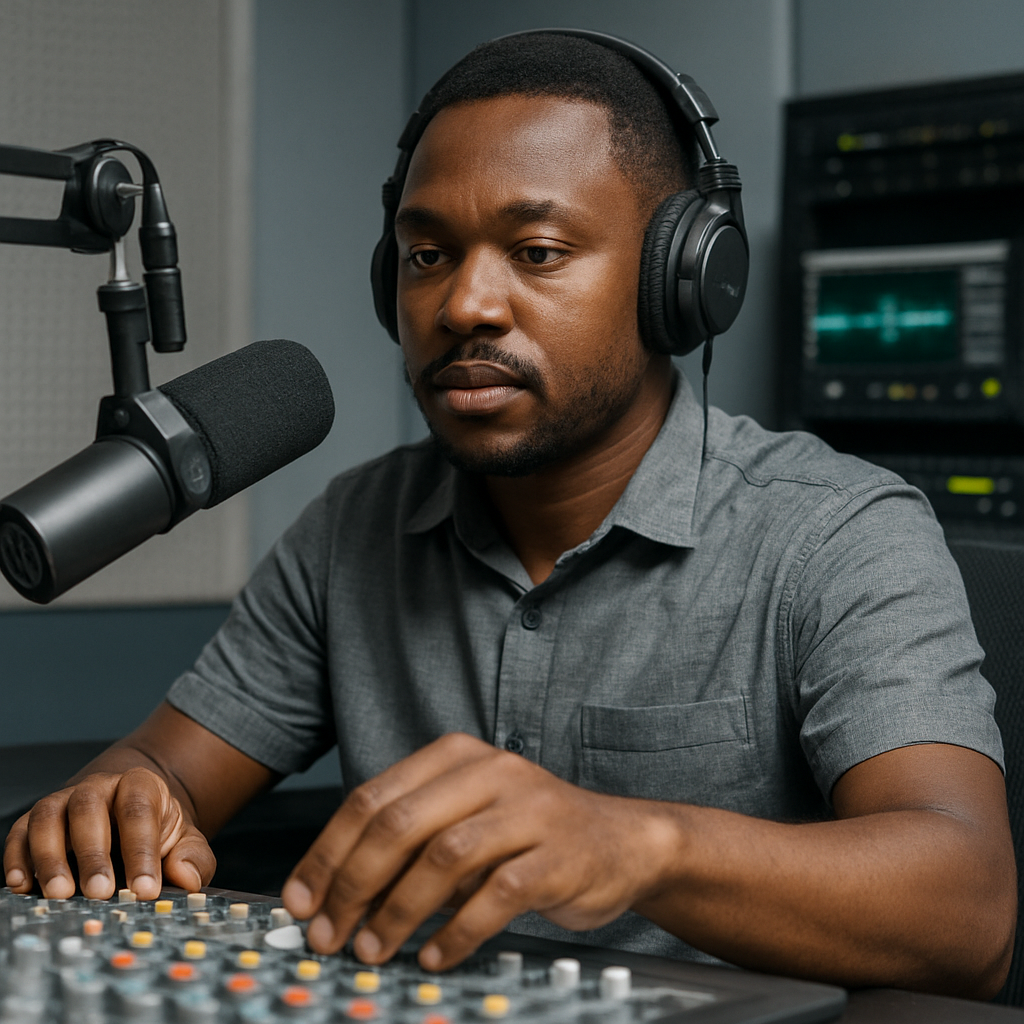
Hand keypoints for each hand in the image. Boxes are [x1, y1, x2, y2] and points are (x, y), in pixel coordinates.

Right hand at [3, 766, 215, 899]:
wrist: (131, 811)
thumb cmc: (157, 831)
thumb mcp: (185, 840)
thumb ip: (193, 858)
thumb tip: (187, 878)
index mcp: (140, 785)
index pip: (139, 811)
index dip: (142, 850)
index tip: (146, 890)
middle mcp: (98, 787)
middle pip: (89, 808)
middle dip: (93, 853)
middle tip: (100, 892)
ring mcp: (63, 800)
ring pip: (48, 817)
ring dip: (51, 857)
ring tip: (60, 894)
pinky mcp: (35, 821)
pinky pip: (19, 832)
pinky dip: (17, 857)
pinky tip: (22, 885)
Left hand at [281, 733, 673, 970]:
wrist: (623, 840)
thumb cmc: (530, 832)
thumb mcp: (466, 816)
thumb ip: (410, 841)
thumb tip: (332, 894)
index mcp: (456, 755)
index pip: (372, 798)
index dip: (328, 852)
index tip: (301, 899)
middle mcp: (491, 771)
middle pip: (400, 823)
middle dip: (353, 884)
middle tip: (328, 934)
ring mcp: (528, 810)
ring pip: (443, 856)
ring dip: (397, 911)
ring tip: (372, 949)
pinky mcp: (558, 854)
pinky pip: (495, 895)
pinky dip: (456, 931)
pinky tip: (435, 955)